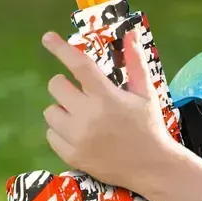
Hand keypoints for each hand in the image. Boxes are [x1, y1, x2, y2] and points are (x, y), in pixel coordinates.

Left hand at [41, 28, 177, 196]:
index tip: (48, 38)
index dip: (61, 49)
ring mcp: (78, 136)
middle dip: (66, 87)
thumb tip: (131, 33)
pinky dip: (62, 132)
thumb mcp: (146, 94)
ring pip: (50, 111)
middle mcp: (89, 115)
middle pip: (56, 86)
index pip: (79, 66)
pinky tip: (82, 136)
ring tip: (84, 119)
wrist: (153, 167)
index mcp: (108, 97)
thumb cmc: (149, 127)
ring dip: (63, 111)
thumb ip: (135, 63)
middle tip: (83, 96)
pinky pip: (51, 134)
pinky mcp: (71, 154)